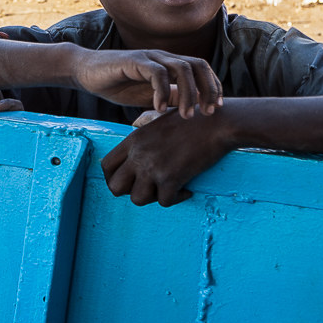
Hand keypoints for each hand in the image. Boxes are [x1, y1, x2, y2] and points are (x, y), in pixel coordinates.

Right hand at [72, 49, 222, 117]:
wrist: (85, 72)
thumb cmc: (116, 84)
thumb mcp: (147, 96)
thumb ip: (168, 98)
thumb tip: (191, 107)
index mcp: (168, 64)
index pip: (201, 69)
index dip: (212, 87)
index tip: (214, 109)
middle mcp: (163, 57)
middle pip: (198, 65)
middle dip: (208, 89)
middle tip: (207, 113)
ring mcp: (149, 57)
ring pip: (182, 68)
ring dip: (189, 93)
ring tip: (185, 115)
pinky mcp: (134, 61)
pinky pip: (157, 73)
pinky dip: (162, 92)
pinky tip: (157, 109)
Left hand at [101, 107, 233, 205]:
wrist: (216, 124)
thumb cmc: (192, 120)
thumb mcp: (158, 122)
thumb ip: (143, 132)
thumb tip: (134, 130)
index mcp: (133, 140)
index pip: (106, 166)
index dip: (114, 177)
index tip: (130, 180)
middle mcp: (138, 155)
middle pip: (115, 188)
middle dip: (130, 192)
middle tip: (148, 187)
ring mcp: (153, 168)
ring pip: (138, 199)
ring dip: (153, 197)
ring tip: (167, 187)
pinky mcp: (171, 179)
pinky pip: (165, 202)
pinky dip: (176, 198)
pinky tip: (185, 189)